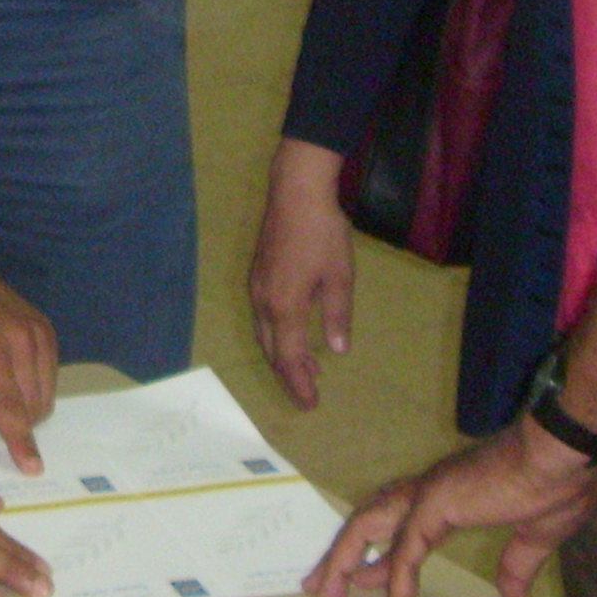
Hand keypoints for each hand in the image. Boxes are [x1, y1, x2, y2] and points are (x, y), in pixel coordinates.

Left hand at [0, 226, 53, 471]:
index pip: (10, 406)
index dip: (21, 441)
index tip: (33, 468)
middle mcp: (20, 339)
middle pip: (34, 405)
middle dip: (15, 421)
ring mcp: (37, 331)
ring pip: (47, 393)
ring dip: (27, 405)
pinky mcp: (46, 328)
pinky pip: (51, 375)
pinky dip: (35, 386)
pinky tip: (10, 374)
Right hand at [249, 139, 355, 407]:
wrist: (295, 192)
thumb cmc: (322, 233)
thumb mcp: (340, 276)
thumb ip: (336, 316)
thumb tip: (336, 351)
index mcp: (285, 306)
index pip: (289, 358)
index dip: (300, 383)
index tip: (310, 404)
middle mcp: (264, 302)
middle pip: (271, 350)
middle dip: (288, 376)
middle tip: (306, 395)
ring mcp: (256, 288)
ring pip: (264, 334)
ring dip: (283, 356)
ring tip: (305, 370)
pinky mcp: (257, 275)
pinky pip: (263, 317)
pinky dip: (277, 336)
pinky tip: (292, 334)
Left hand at [304, 417, 596, 596]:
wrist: (564, 454)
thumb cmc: (556, 484)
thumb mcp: (536, 534)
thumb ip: (518, 561)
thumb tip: (514, 594)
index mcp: (450, 495)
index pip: (399, 525)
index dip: (379, 553)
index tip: (362, 578)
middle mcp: (428, 491)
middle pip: (369, 523)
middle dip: (342, 556)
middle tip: (320, 589)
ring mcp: (427, 496)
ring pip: (368, 530)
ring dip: (343, 564)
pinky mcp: (435, 506)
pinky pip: (407, 554)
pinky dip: (399, 587)